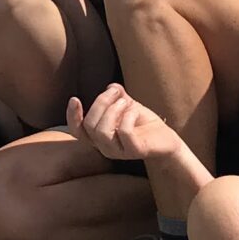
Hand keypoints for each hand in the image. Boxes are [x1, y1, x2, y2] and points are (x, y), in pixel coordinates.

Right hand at [65, 84, 183, 164]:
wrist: (166, 139)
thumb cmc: (143, 123)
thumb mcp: (127, 105)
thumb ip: (117, 96)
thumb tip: (110, 87)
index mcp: (98, 137)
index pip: (77, 131)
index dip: (72, 116)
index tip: (75, 98)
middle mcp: (104, 147)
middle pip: (89, 125)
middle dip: (101, 102)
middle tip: (117, 93)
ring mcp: (118, 152)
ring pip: (102, 131)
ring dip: (113, 109)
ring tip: (126, 102)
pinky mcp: (134, 152)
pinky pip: (124, 132)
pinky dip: (128, 115)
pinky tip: (135, 111)